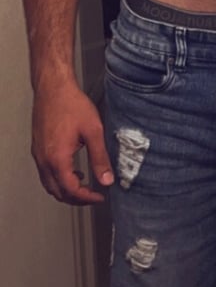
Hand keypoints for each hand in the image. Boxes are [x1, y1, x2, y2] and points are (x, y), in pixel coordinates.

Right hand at [32, 81, 113, 204]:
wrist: (53, 87)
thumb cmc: (71, 104)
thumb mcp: (93, 131)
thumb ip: (100, 158)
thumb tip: (107, 179)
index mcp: (57, 159)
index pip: (71, 190)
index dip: (86, 198)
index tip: (99, 197)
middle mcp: (44, 160)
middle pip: (57, 192)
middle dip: (76, 198)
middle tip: (93, 196)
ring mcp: (38, 154)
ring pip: (49, 184)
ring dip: (66, 190)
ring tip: (84, 186)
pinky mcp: (37, 148)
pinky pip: (45, 172)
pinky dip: (58, 179)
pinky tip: (72, 169)